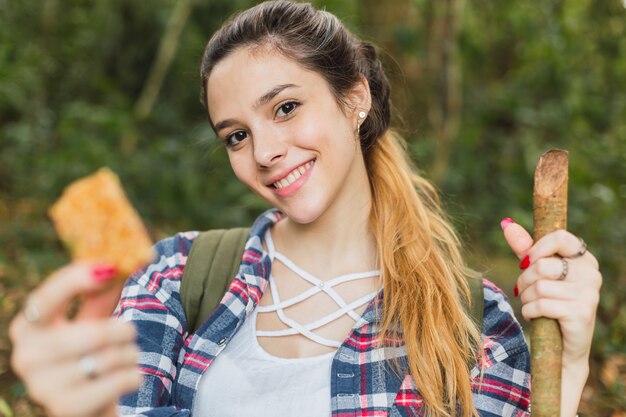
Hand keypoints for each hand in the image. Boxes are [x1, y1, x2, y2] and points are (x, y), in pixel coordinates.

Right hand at [9, 263, 141, 416]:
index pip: (46, 299)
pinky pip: (117, 382)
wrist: (87, 403)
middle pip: (91, 333)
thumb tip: (127, 258)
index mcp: (27, 326)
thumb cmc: (89, 352)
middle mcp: (26, 356)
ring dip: (129, 354)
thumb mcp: (91, 318)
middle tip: (129, 330)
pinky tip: (127, 377)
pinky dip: (132, 376)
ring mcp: (42, 387)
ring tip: (125, 357)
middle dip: (122, 330)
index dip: (75, 281)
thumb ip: (102, 291)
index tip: (108, 267)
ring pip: (108, 358)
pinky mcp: (65, 409)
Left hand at [501, 218, 601, 416]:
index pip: (560, 237)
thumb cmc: (550, 302)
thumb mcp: (537, 272)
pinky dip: (529, 312)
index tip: (526, 261)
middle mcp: (591, 274)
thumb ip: (525, 249)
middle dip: (524, 280)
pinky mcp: (581, 313)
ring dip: (526, 298)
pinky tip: (535, 316)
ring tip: (532, 305)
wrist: (562, 345)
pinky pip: (541, 305)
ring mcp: (589, 294)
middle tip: (525, 291)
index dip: (536, 248)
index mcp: (584, 258)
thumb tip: (506, 224)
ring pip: (539, 286)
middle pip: (542, 266)